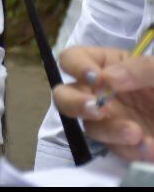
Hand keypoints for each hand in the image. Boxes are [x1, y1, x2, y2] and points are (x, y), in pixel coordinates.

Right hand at [54, 45, 153, 159]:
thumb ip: (139, 68)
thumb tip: (107, 79)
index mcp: (108, 65)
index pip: (73, 60)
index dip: (77, 67)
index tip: (96, 79)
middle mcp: (103, 93)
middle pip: (65, 96)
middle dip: (76, 104)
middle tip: (98, 109)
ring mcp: (112, 119)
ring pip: (90, 127)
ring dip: (110, 131)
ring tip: (136, 134)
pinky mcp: (126, 144)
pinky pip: (117, 150)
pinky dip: (131, 151)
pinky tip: (150, 147)